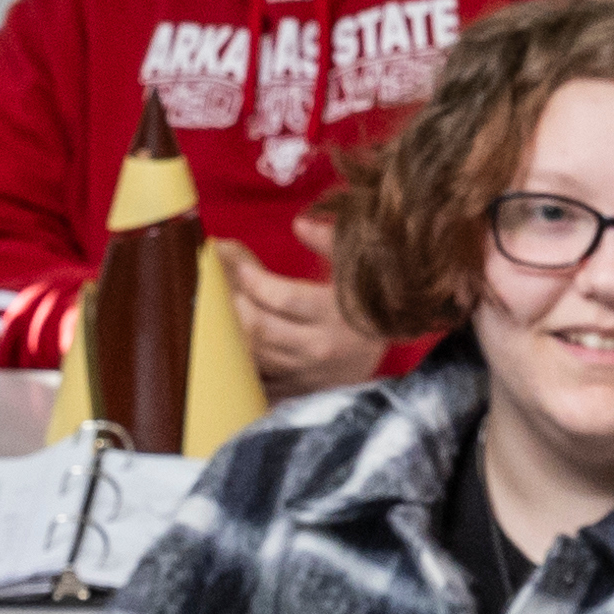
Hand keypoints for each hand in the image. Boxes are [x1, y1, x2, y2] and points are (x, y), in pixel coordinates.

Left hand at [212, 236, 385, 399]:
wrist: (392, 342)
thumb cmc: (371, 296)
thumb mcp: (358, 264)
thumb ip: (330, 241)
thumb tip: (299, 224)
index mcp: (335, 314)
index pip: (283, 298)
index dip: (253, 279)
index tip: (237, 263)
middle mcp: (321, 347)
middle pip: (261, 328)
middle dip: (234, 303)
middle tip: (221, 283)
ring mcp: (309, 372)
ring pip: (256, 354)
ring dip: (233, 330)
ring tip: (225, 306)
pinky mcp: (302, 388)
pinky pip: (262, 380)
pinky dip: (244, 361)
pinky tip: (234, 341)